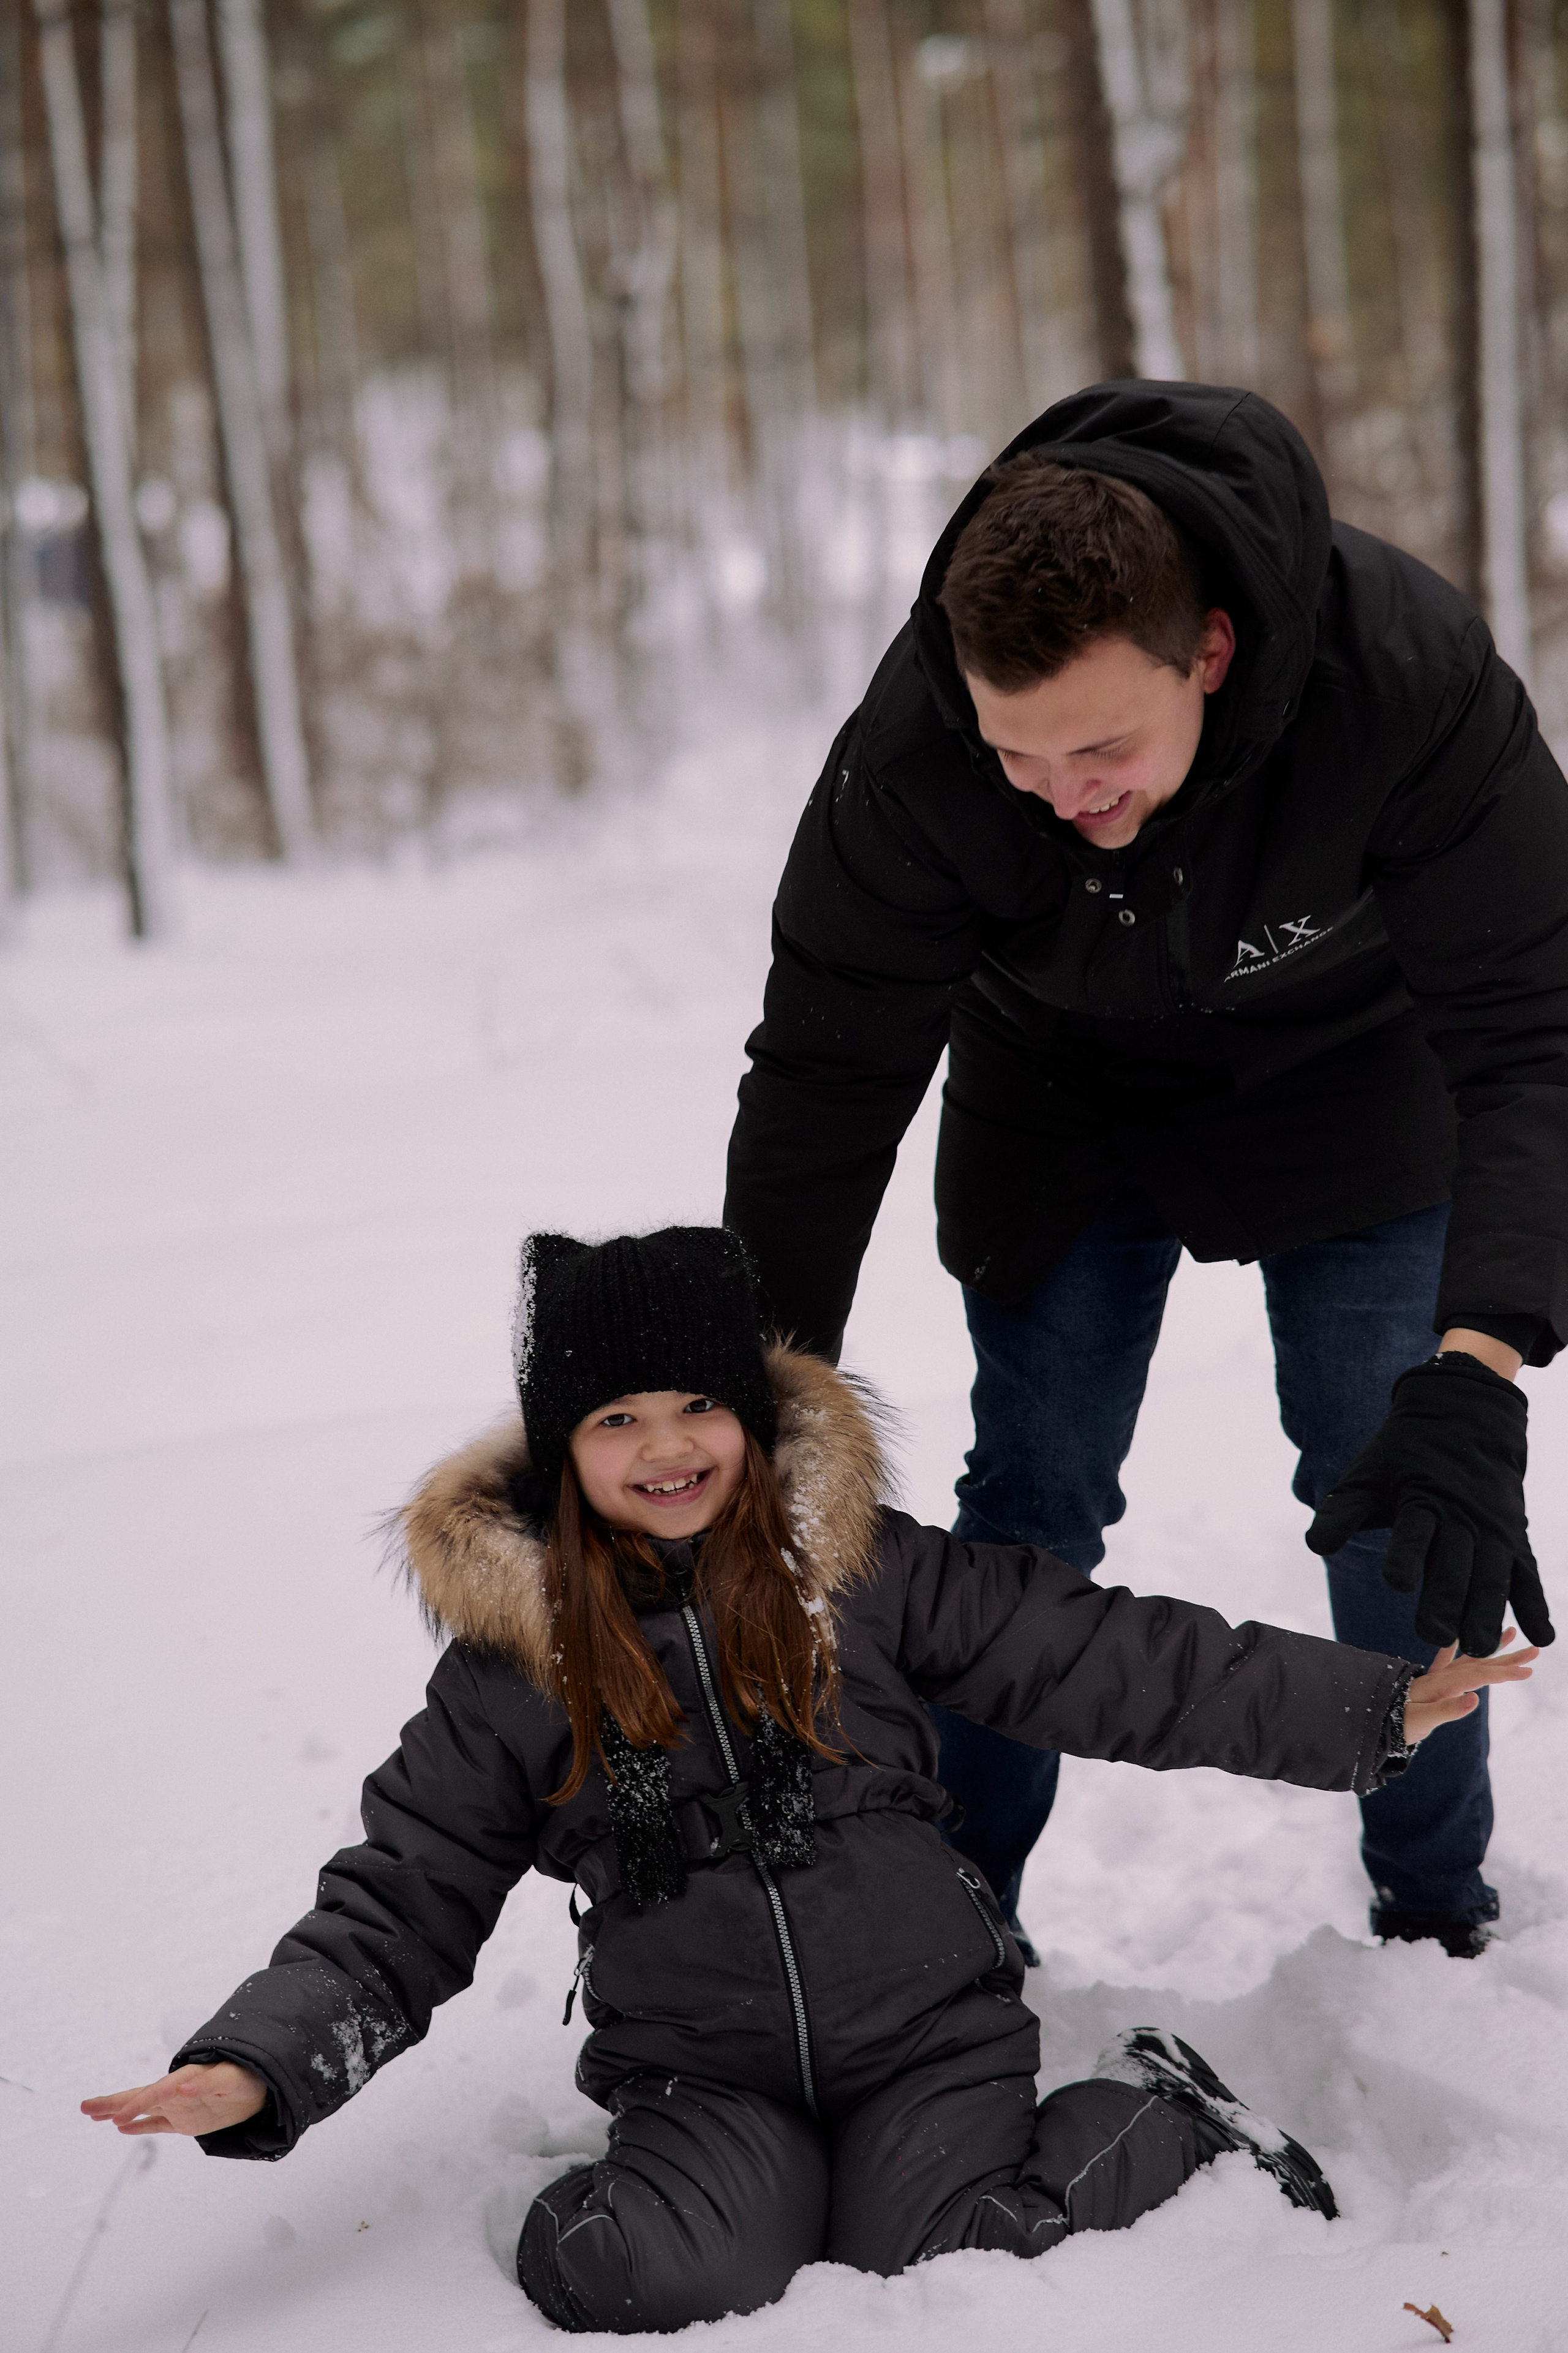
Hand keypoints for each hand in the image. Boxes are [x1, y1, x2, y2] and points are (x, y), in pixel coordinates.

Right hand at [82, 2061, 268, 2136]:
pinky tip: (121, 2127)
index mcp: (187, 2079)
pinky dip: (141, 2124)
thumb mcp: (234, 2079)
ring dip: (119, 2111)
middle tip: (85, 2107)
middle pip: (141, 2096)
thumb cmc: (249, 2076)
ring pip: (143, 2110)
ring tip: (92, 2114)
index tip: (118, 2118)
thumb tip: (182, 2084)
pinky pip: (158, 2123)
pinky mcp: (185, 2120)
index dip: (139, 2104)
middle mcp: (178, 2092)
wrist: (264, 2084)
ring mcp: (179, 2106)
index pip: (158, 2092)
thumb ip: (209, 2082)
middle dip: (114, 2102)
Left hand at [1305, 1353, 1552, 1654]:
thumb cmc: (1405, 1455)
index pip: (1414, 1531)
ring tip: (1478, 1646)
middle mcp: (1462, 1517)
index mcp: (1422, 1499)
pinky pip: (1528, 1575)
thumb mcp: (1368, 1475)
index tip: (1395, 1581)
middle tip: (1434, 1636)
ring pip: (1493, 1576)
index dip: (1405, 1555)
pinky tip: (1542, 1638)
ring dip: (1487, 1611)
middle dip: (1445, 1600)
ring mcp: (1493, 1529)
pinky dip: (1535, 1605)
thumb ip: (1341, 1512)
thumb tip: (1315, 1545)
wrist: (1464, 1415)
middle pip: (1455, 1564)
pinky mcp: (1515, 1538)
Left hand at [1403, 1632, 1538, 1744]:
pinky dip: (1454, 1647)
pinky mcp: (1432, 1682)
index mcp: (1442, 1683)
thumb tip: (1475, 1698)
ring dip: (1491, 1649)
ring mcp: (1437, 1678)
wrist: (1373, 1718)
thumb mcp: (1423, 1720)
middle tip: (1535, 1650)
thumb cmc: (1397, 1723)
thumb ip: (1448, 1709)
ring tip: (1510, 1632)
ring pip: (1470, 1659)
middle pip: (1481, 1664)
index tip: (1529, 1671)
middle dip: (1508, 1658)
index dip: (1505, 1673)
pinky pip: (1447, 1660)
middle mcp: (1441, 1676)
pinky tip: (1457, 1637)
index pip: (1480, 1675)